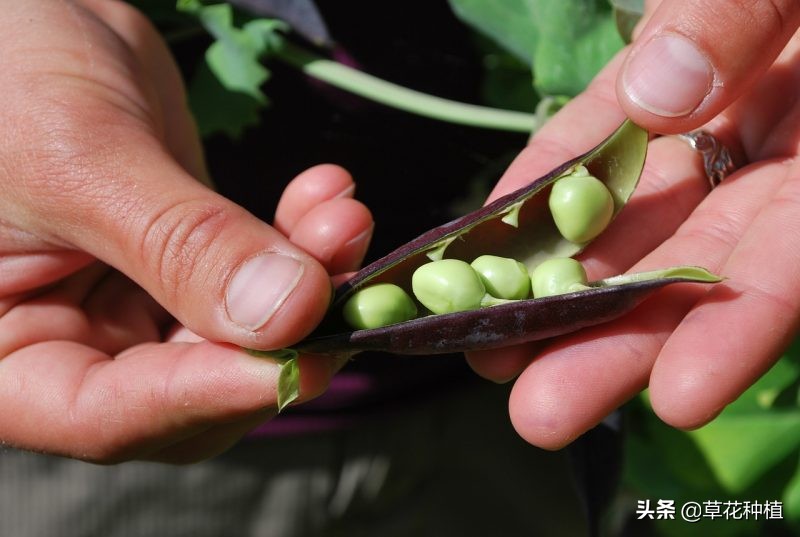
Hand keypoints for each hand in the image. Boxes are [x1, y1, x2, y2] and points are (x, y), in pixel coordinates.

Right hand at [0, 0, 371, 461]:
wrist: (24, 15)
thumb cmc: (4, 75)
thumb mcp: (79, 158)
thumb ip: (180, 244)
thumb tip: (289, 313)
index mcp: (4, 354)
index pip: (105, 413)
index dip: (207, 396)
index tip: (300, 361)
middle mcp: (71, 344)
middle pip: (193, 385)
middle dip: (280, 338)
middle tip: (345, 288)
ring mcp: (134, 306)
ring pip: (243, 334)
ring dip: (309, 282)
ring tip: (343, 219)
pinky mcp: (187, 263)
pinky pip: (258, 276)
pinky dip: (301, 241)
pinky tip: (327, 195)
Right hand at [467, 0, 799, 448]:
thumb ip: (716, 6)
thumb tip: (651, 96)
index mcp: (697, 63)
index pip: (587, 142)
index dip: (523, 204)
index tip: (459, 267)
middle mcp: (736, 132)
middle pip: (632, 229)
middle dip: (562, 304)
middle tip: (494, 370)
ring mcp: (797, 184)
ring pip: (701, 273)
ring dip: (631, 346)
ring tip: (553, 410)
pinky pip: (795, 275)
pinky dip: (741, 329)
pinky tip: (687, 385)